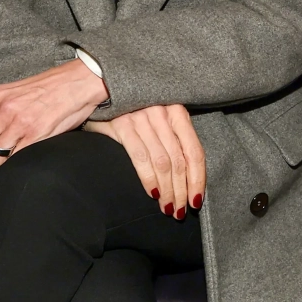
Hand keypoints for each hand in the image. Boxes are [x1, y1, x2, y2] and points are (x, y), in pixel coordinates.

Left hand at [0, 60, 107, 165]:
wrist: (79, 81)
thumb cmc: (51, 87)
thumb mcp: (16, 91)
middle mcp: (4, 110)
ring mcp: (20, 123)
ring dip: (2, 162)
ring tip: (13, 156)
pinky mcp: (36, 134)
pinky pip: (15, 159)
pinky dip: (18, 161)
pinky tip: (27, 154)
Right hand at [84, 104, 205, 217]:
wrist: (102, 91)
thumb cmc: (135, 111)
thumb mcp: (160, 119)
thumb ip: (174, 140)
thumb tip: (189, 176)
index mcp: (178, 112)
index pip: (194, 151)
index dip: (198, 179)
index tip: (196, 200)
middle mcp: (163, 113)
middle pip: (179, 161)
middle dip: (182, 190)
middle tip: (180, 210)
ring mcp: (143, 117)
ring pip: (163, 162)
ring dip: (167, 190)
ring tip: (168, 208)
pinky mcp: (122, 124)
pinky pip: (141, 158)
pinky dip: (148, 179)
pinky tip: (153, 194)